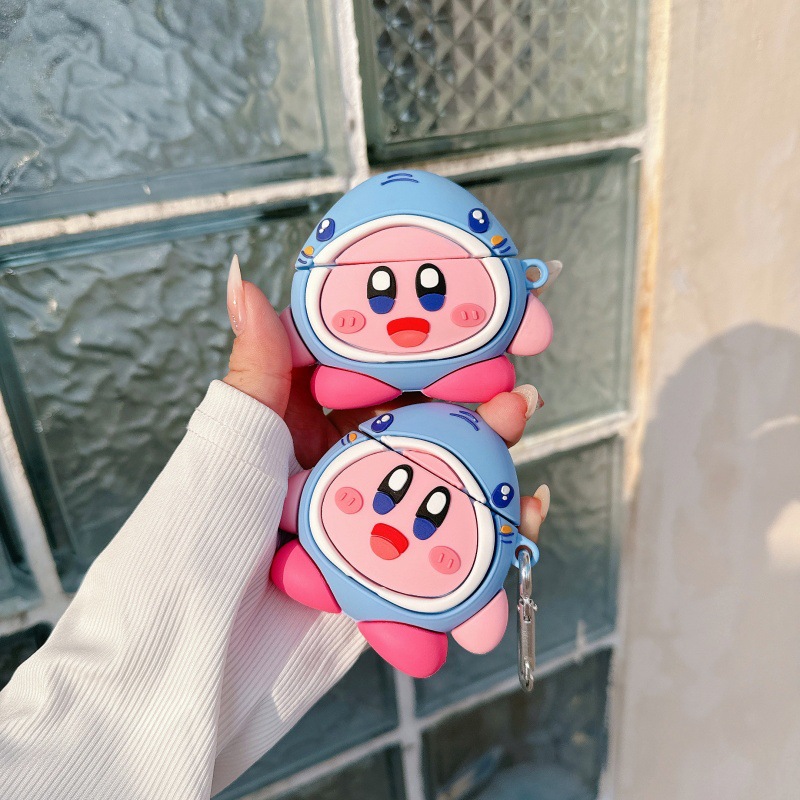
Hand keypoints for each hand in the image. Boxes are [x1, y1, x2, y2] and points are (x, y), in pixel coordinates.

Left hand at [223, 256, 548, 541]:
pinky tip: (520, 520)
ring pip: (440, 469)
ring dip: (488, 462)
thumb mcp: (235, 440)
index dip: (423, 334)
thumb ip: (257, 366)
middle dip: (474, 402)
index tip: (473, 314)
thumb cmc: (202, 530)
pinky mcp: (385, 552)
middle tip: (516, 396)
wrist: (205, 643)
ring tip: (521, 451)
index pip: (370, 355)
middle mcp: (336, 448)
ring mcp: (365, 499)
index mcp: (299, 408)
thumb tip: (241, 279)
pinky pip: (442, 531)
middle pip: (419, 411)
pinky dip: (485, 528)